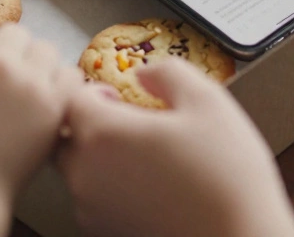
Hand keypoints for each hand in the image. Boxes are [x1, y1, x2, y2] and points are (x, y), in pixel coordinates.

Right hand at [0, 19, 82, 203]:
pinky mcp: (54, 106)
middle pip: (14, 33)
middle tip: (2, 81)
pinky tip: (46, 100)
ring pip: (44, 49)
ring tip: (25, 88)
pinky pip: (69, 75)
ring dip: (35, 62)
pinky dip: (61, 83)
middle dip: (7, 51)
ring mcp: (30, 82)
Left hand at [59, 60, 293, 236]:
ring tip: (144, 156)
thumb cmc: (226, 175)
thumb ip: (168, 72)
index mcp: (103, 134)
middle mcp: (86, 174)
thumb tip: (144, 73)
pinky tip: (150, 185)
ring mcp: (93, 209)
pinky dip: (112, 187)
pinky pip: (95, 200)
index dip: (95, 90)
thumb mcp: (207, 101)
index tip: (120, 95)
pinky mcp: (106, 232)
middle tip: (129, 123)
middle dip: (91, 125)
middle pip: (67, 137)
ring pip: (79, 171)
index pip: (73, 100)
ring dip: (101, 157)